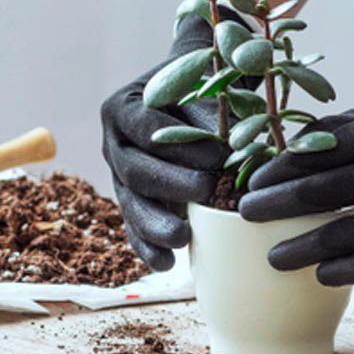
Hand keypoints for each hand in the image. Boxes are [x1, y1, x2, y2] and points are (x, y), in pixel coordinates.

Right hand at [101, 14, 225, 271]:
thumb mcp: (206, 92)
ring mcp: (119, 175)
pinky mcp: (131, 201)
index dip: (179, 144)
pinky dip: (149, 247)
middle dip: (170, 184)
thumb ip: (214, 120)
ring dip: (155, 224)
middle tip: (205, 191)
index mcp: (124, 108)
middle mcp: (114, 142)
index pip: (146, 127)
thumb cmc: (203, 89)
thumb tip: (239, 154)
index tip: (219, 155)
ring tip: (182, 239)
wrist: (191, 94)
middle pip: (135, 169)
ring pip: (130, 203)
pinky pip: (134, 227)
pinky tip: (167, 263)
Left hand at [239, 61, 353, 285]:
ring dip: (309, 248)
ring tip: (275, 258)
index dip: (282, 169)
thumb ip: (345, 131)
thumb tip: (284, 151)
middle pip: (332, 190)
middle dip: (281, 206)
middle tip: (246, 218)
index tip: (251, 184)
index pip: (325, 150)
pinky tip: (324, 275)